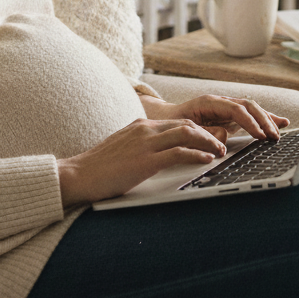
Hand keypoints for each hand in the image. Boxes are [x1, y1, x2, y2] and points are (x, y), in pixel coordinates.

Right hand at [57, 118, 226, 206]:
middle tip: (220, 144)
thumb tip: (157, 154)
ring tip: (219, 152)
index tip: (209, 139)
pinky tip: (206, 160)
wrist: (78, 175)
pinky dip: (196, 155)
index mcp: (140, 126)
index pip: (177, 122)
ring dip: (208, 142)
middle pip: (186, 124)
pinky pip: (178, 153)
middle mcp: (145, 130)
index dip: (197, 130)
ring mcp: (146, 143)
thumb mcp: (123, 149)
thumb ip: (141, 146)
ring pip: (187, 134)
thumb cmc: (98, 168)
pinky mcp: (145, 160)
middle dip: (207, 134)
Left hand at [139, 93, 289, 144]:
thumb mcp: (185, 130)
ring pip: (252, 109)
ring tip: (281, 130)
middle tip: (274, 136)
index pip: (236, 110)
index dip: (250, 122)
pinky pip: (250, 115)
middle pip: (248, 106)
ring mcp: (226, 107)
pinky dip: (264, 119)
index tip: (260, 136)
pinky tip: (279, 123)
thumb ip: (205, 133)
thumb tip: (225, 136)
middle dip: (263, 120)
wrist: (164, 119)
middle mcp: (220, 102)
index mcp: (210, 102)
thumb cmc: (173, 124)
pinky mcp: (229, 116)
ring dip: (267, 119)